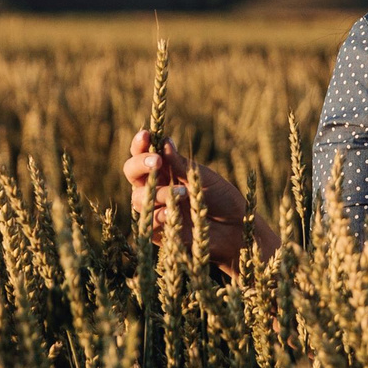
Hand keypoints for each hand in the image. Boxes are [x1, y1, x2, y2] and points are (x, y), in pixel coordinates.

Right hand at [122, 131, 263, 269]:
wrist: (236, 228)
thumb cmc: (222, 198)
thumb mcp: (202, 177)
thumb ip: (180, 164)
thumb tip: (164, 141)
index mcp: (165, 170)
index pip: (144, 154)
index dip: (141, 144)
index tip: (146, 135)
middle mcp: (156, 187)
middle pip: (131, 173)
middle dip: (140, 164)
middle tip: (156, 161)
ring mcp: (155, 209)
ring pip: (138, 197)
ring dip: (157, 192)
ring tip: (181, 192)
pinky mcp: (158, 232)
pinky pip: (148, 222)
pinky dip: (159, 214)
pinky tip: (173, 212)